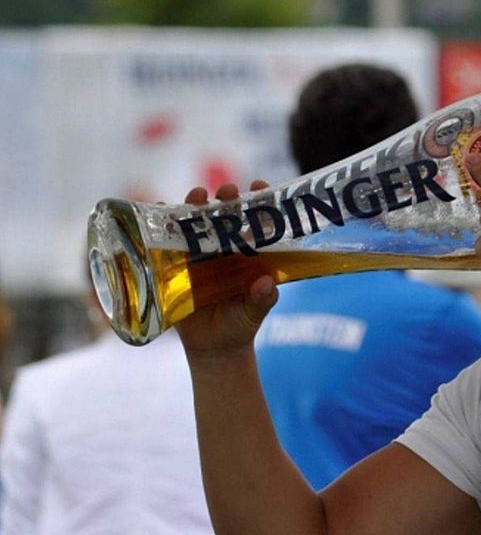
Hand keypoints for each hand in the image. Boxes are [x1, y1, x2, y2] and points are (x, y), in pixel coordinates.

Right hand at [175, 181, 277, 357]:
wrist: (213, 348)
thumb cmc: (240, 325)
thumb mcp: (253, 313)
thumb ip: (262, 300)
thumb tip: (267, 284)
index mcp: (247, 252)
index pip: (254, 219)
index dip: (257, 200)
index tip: (258, 186)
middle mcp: (224, 247)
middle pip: (223, 212)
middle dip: (225, 196)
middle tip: (227, 192)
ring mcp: (198, 253)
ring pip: (195, 219)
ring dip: (194, 203)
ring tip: (197, 197)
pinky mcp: (175, 264)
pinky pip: (166, 238)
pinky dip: (161, 222)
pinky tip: (160, 209)